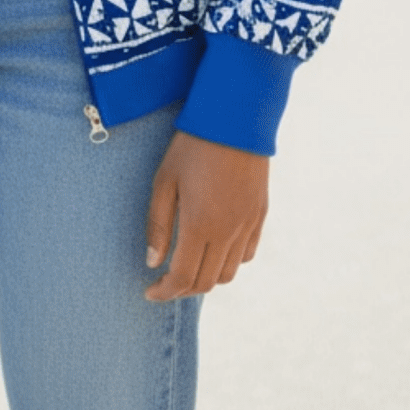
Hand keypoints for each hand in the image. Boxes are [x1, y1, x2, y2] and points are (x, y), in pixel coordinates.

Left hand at [144, 130, 268, 300]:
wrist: (236, 117)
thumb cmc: (193, 145)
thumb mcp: (165, 180)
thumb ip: (159, 224)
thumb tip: (153, 262)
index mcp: (201, 225)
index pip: (183, 277)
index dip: (165, 291)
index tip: (149, 291)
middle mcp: (228, 232)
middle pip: (207, 282)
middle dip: (182, 289)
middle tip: (165, 282)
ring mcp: (248, 225)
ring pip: (229, 273)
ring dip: (207, 278)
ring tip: (188, 267)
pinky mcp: (260, 214)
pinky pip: (246, 254)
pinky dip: (229, 262)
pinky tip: (215, 250)